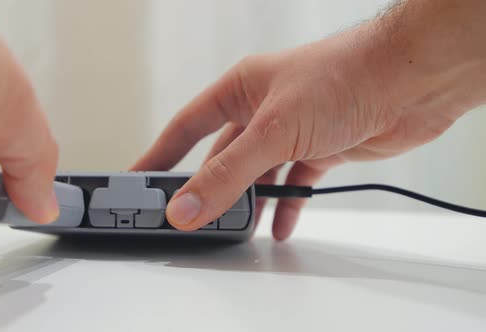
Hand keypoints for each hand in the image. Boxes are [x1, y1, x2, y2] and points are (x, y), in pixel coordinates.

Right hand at [132, 0, 485, 238]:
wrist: (413, 80)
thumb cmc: (344, 76)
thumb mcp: (272, 131)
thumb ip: (227, 174)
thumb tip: (185, 206)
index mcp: (240, 90)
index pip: (186, 127)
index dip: (160, 154)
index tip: (139, 177)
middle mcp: (262, 109)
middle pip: (221, 156)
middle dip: (206, 188)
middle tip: (187, 217)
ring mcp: (292, 130)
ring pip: (257, 174)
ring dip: (247, 202)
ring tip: (232, 230)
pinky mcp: (320, 147)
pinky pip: (294, 182)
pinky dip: (287, 204)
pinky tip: (281, 225)